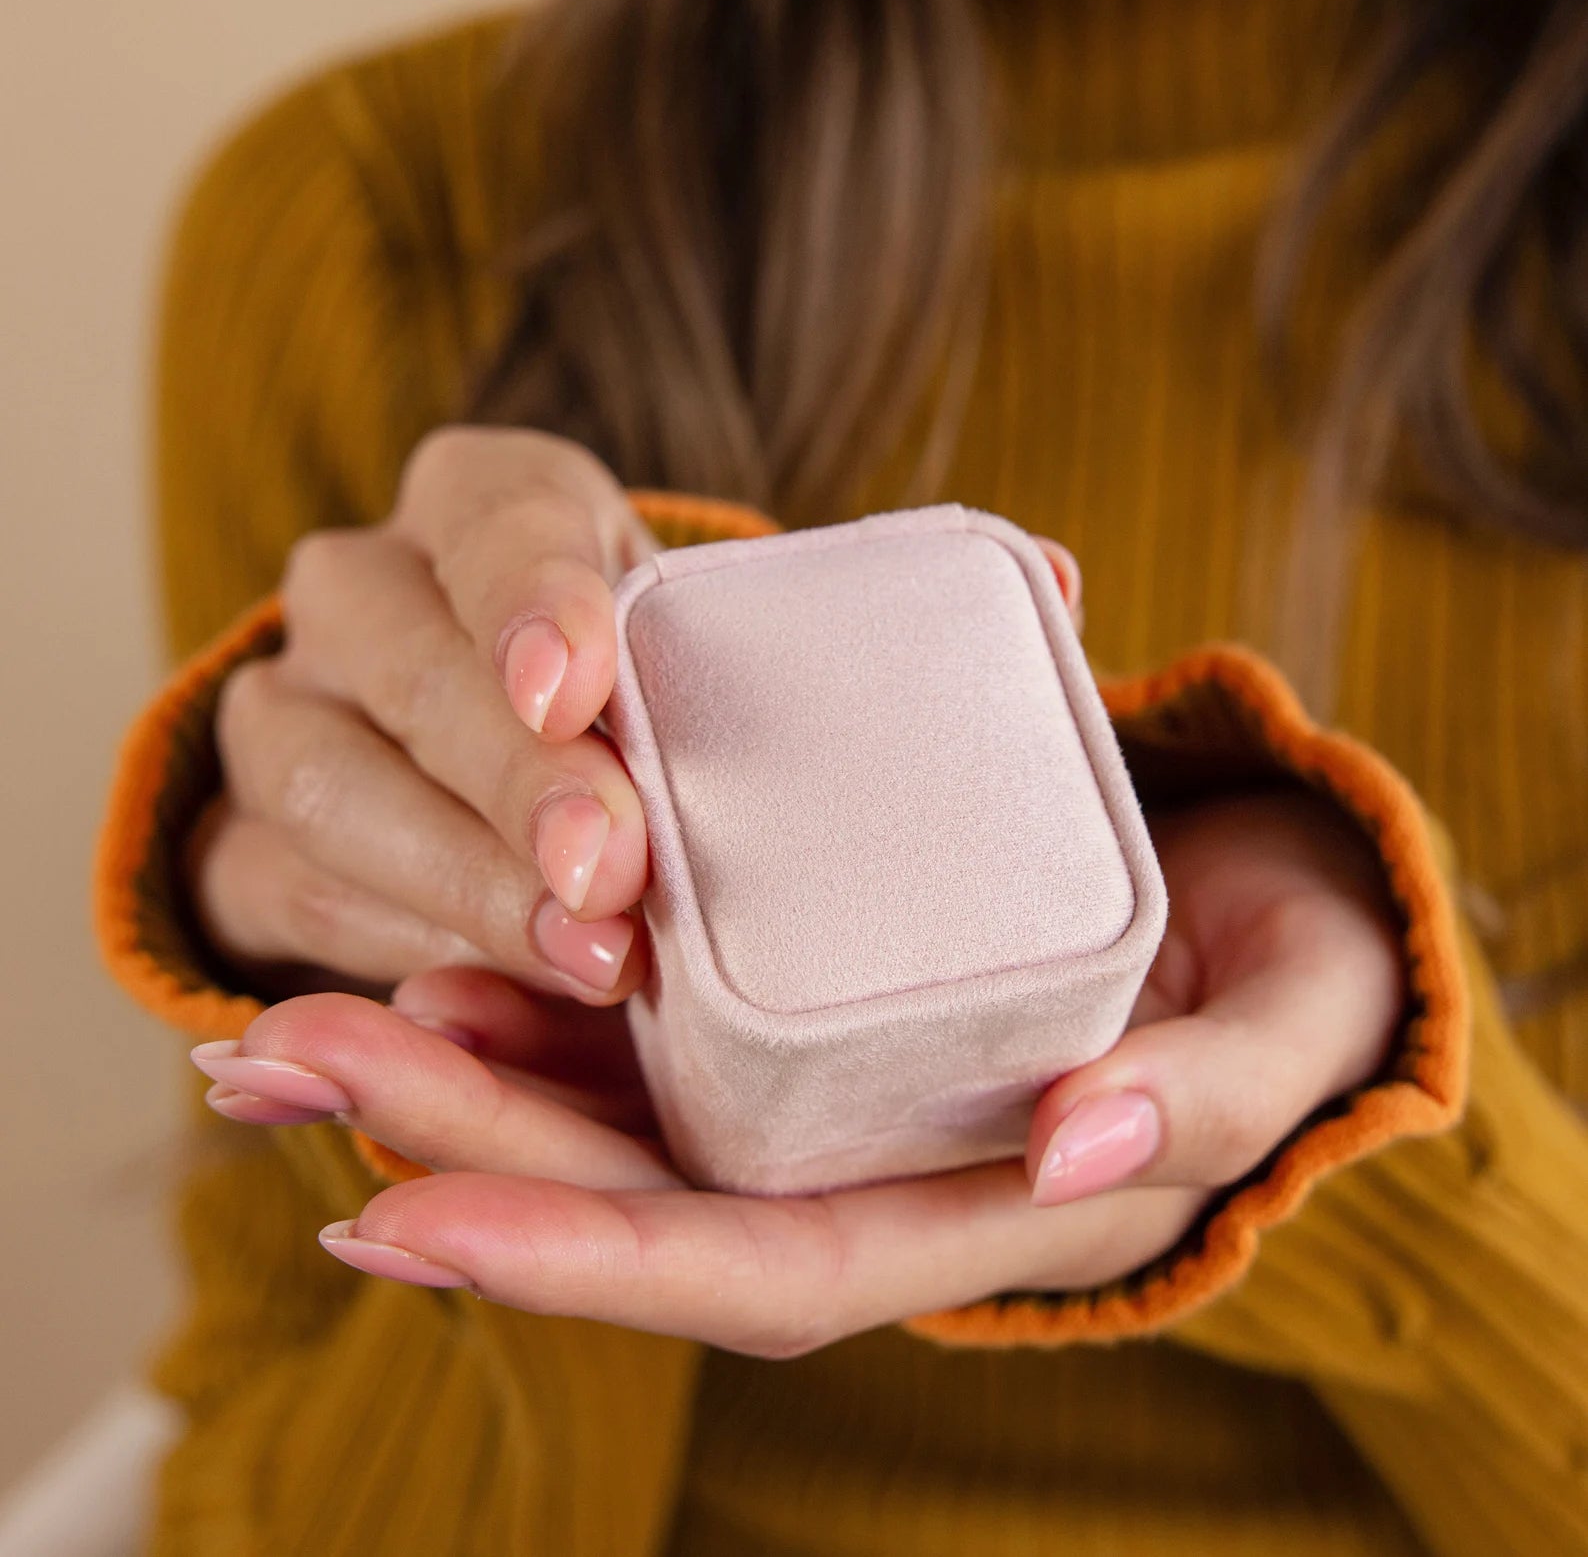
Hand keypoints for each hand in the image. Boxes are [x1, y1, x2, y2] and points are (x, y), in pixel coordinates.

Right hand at [187, 427, 660, 1002]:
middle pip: (413, 668)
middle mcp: (358, 589)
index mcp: (482, 506)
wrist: (502, 786)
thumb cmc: (633, 711)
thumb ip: (677, 710)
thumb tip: (695, 822)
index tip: (572, 691)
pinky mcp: (233, 838)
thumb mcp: (671, 675)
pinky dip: (407, 948)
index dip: (532, 602)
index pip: (497, 520)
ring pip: (329, 784)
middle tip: (610, 871)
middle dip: (517, 782)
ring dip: (466, 882)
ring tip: (588, 955)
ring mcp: (279, 710)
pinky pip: (295, 892)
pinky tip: (507, 989)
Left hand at [188, 785, 1403, 1358]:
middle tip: (275, 1064)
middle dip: (451, 1152)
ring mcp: (826, 1092)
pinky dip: (535, 1009)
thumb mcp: (1289, 1031)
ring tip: (292, 1024)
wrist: (1275, 899)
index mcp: (966, 1210)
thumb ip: (1214, 1095)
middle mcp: (867, 1168)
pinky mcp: (808, 1008)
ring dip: (452, 1080)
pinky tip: (433, 961)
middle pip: (635, 1193)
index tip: (396, 1212)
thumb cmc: (1286, 971)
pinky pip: (652, 1027)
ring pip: (617, 1116)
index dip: (573, 1258)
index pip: (749, 1264)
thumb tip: (1087, 1137)